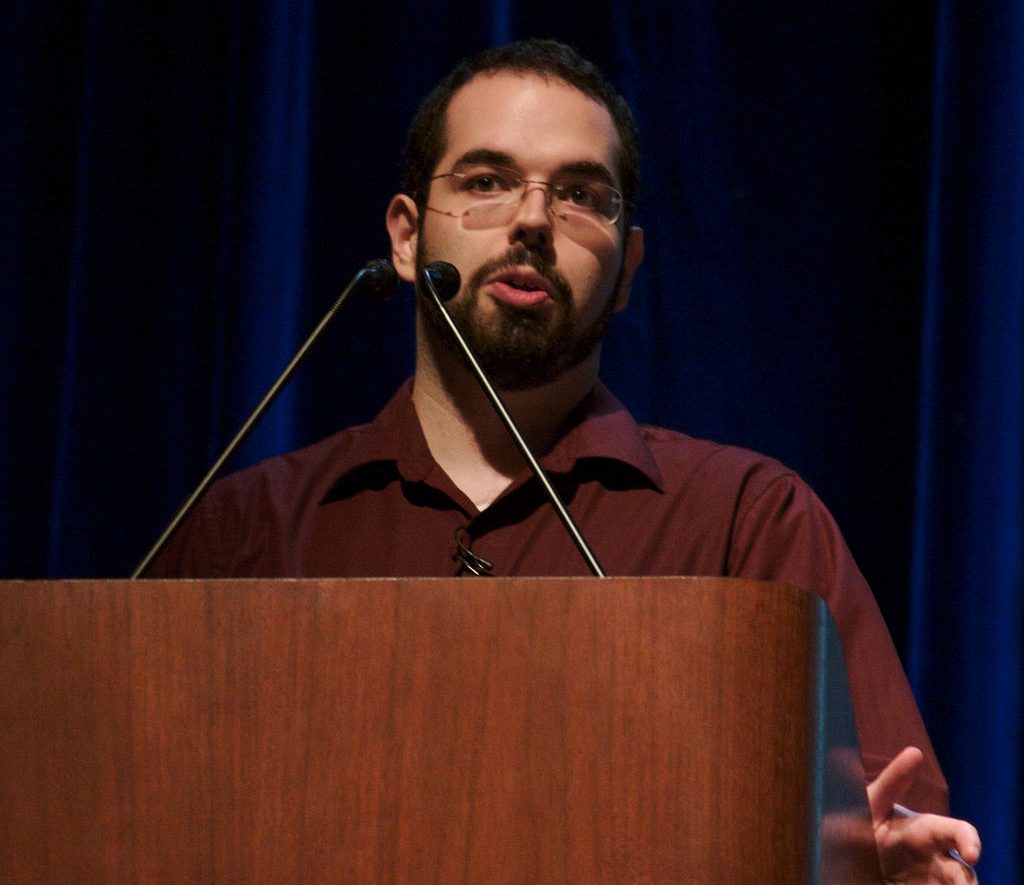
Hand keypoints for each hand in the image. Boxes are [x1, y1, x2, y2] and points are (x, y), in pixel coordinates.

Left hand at [868, 747, 980, 883]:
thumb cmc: (860, 823)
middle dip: (969, 883)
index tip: (971, 855)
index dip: (970, 841)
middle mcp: (934, 859)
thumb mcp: (871, 803)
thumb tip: (915, 751)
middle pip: (964, 872)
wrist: (840, 856)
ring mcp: (929, 881)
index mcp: (926, 832)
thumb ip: (892, 782)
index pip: (959, 833)